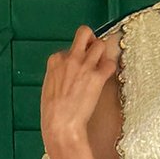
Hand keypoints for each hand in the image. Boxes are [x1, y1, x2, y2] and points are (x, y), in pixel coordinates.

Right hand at [40, 25, 116, 155]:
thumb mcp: (48, 88)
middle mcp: (70, 59)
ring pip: (100, 44)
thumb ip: (58, 76)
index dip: (75, 57)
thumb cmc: (52, 113)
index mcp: (55, 61)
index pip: (68, 48)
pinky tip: (106, 76)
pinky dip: (111, 68)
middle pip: (84, 33)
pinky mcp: (97, 77)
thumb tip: (65, 75)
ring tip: (101, 65)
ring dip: (103, 53)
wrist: (60, 125)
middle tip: (93, 51)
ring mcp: (84, 66)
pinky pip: (110, 64)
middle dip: (91, 39)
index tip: (77, 67)